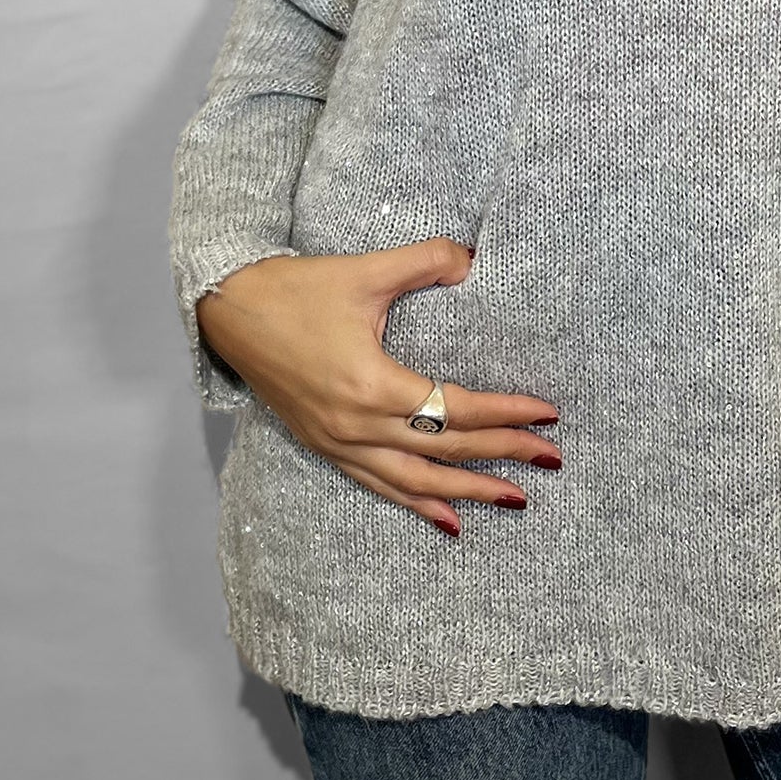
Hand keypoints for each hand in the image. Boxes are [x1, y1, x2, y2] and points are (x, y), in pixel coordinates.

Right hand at [195, 242, 561, 536]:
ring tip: (514, 500)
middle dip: (502, 455)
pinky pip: (378, 484)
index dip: (506, 413)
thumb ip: (425, 262)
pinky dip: (416, 502)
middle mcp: (357, 426)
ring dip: (467, 491)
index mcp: (373, 385)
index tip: (547, 415)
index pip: (456, 408)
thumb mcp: (366, 270)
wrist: (230, 309)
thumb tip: (473, 259)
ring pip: (415, 480)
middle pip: (445, 449)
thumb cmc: (297, 288)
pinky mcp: (324, 446)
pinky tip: (448, 520)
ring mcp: (338, 443)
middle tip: (550, 460)